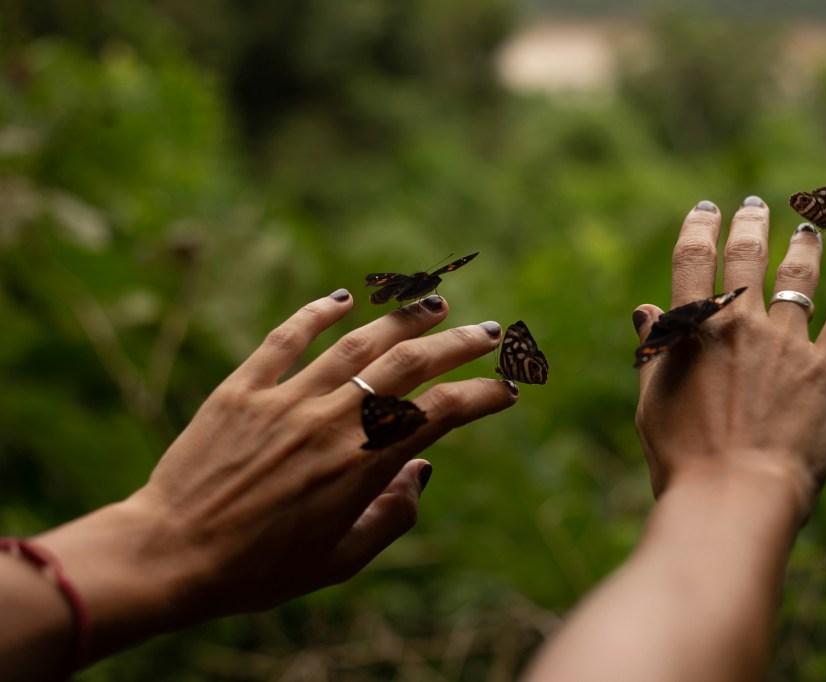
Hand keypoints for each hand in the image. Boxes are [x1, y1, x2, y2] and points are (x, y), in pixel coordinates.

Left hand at [36, 292, 515, 659]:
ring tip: (433, 304)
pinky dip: (316, 314)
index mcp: (362, 466)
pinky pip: (285, 340)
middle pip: (409, 365)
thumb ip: (392, 516)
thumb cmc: (258, 571)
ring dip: (401, 319)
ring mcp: (285, 400)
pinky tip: (342, 298)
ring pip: (356, 344)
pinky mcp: (242, 390)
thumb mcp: (340, 562)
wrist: (168, 557)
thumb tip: (422, 471)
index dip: (482, 397)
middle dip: (457, 343)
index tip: (507, 389)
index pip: (441, 416)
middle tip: (487, 329)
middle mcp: (331, 423)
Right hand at [632, 197, 825, 517]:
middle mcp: (740, 323)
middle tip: (754, 206)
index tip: (706, 209)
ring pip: (799, 278)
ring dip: (803, 248)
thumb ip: (654, 351)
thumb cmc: (682, 458)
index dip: (700, 228)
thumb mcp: (653, 402)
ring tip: (807, 230)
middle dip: (750, 226)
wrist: (736, 495)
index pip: (693, 260)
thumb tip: (643, 310)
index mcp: (693, 329)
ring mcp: (788, 342)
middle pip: (747, 257)